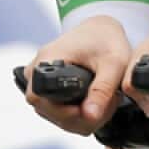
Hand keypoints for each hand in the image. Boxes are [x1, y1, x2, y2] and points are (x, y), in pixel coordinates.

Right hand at [24, 16, 131, 135]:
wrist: (101, 30)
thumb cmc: (106, 40)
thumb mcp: (113, 64)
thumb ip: (102, 90)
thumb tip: (90, 116)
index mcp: (46, 60)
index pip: (39, 98)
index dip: (64, 111)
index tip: (90, 108)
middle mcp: (36, 72)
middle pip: (47, 111)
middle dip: (80, 117)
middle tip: (107, 103)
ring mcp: (40, 82)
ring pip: (54, 115)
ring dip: (82, 117)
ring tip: (104, 100)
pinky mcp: (48, 89)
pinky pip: (58, 112)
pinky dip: (79, 114)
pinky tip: (95, 102)